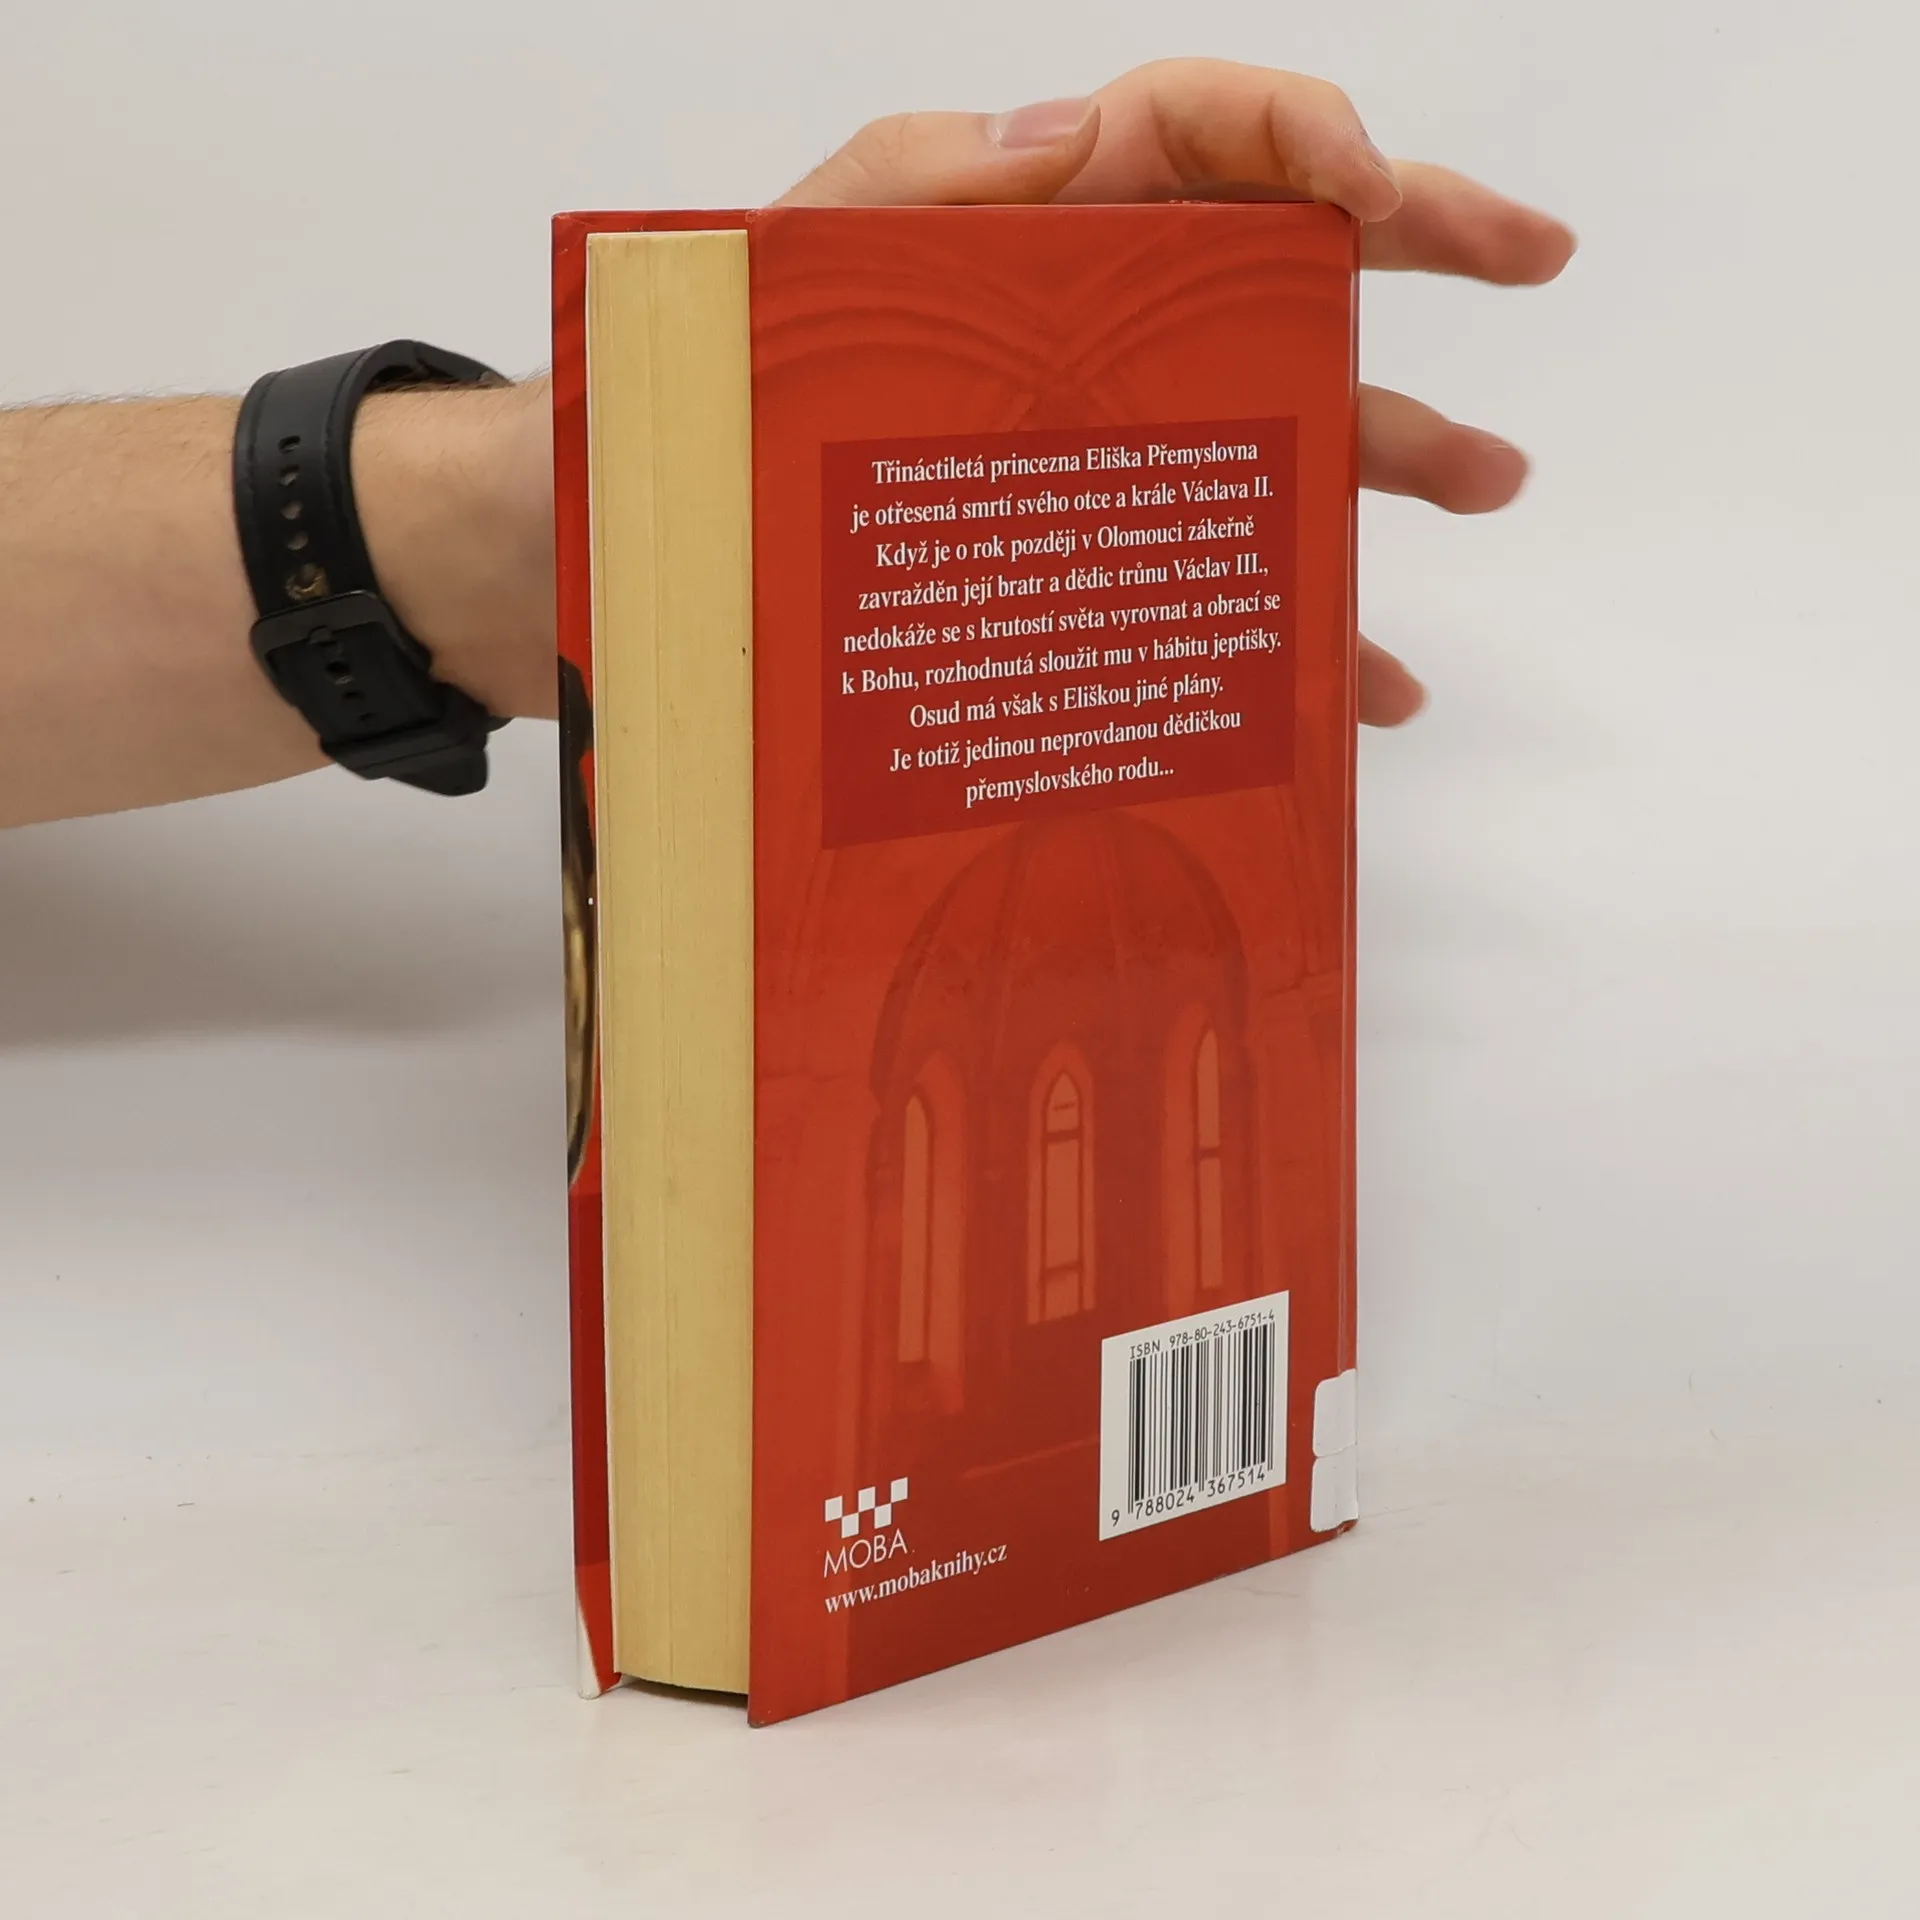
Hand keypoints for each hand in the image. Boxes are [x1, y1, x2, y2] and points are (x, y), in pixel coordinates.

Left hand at [778, 58, 1575, 726]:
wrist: (727, 516)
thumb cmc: (761, 372)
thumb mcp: (817, 258)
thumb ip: (919, 179)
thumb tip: (1064, 135)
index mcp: (1063, 218)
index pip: (1213, 125)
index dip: (1308, 128)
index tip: (1373, 189)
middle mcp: (1130, 315)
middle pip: (1300, 250)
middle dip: (1430, 242)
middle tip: (1537, 256)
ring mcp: (1143, 434)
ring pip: (1297, 420)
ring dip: (1403, 445)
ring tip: (1490, 477)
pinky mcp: (1128, 545)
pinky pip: (1239, 574)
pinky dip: (1315, 629)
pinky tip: (1369, 686)